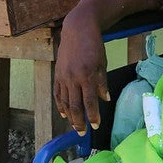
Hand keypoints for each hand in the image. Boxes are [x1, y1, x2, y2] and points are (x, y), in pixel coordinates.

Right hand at [53, 16, 109, 135]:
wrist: (77, 29)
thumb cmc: (94, 45)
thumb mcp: (102, 63)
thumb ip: (102, 82)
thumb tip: (105, 99)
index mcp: (86, 75)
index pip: (89, 102)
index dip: (92, 116)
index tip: (95, 126)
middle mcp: (73, 78)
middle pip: (75, 106)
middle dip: (79, 121)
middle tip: (83, 133)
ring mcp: (63, 76)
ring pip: (65, 102)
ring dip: (70, 116)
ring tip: (75, 127)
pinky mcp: (57, 74)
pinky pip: (58, 93)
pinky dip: (60, 105)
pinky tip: (64, 113)